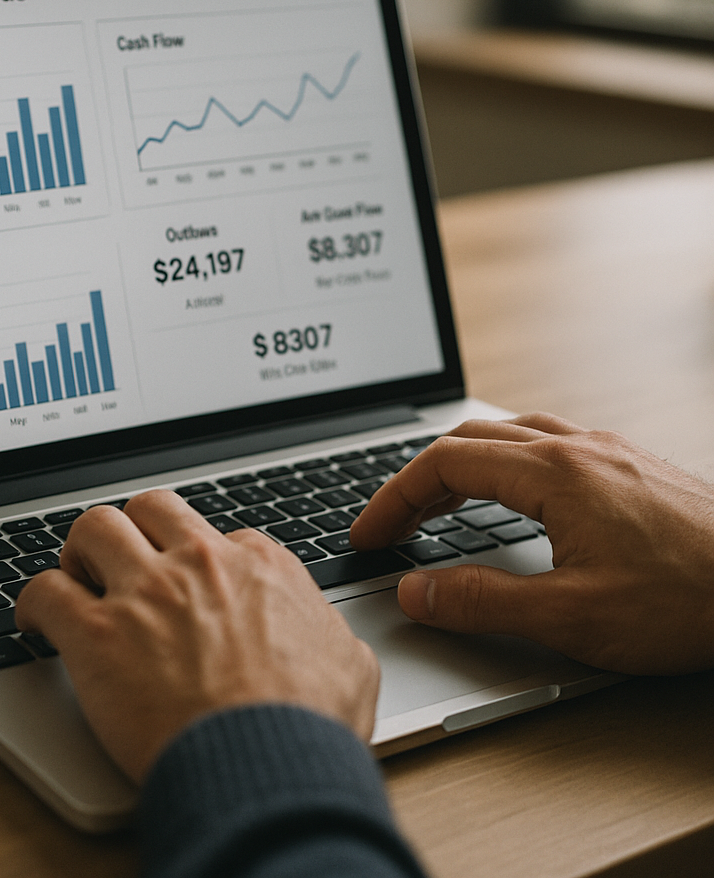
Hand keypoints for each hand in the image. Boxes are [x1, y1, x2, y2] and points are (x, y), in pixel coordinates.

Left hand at [14, 489, 379, 782]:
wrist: (267, 768)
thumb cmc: (309, 725)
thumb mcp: (350, 665)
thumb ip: (332, 637)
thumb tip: (333, 641)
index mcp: (258, 566)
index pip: (214, 536)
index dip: (196, 561)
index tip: (186, 586)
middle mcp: (199, 565)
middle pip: (151, 507)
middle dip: (134, 528)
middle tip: (123, 560)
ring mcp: (146, 593)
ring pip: (95, 526)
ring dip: (81, 550)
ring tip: (78, 576)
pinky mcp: (98, 634)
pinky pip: (46, 591)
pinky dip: (34, 602)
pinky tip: (35, 621)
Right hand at [350, 413, 713, 674]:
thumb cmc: (691, 601)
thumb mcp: (573, 617)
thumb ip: (482, 603)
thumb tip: (414, 593)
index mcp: (554, 473)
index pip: (444, 463)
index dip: (393, 498)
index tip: (369, 534)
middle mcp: (577, 448)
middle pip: (469, 440)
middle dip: (418, 480)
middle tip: (392, 525)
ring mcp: (607, 452)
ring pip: (508, 434)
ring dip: (460, 464)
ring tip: (437, 505)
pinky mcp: (629, 466)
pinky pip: (545, 443)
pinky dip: (503, 462)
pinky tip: (510, 492)